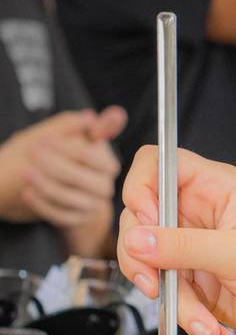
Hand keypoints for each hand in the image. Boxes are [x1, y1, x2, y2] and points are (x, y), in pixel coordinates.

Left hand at [21, 107, 126, 255]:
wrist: (66, 186)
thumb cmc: (69, 155)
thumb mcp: (77, 136)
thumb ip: (89, 125)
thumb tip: (109, 115)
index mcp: (108, 164)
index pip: (92, 157)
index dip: (67, 148)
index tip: (45, 139)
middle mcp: (104, 186)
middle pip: (81, 179)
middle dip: (53, 165)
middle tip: (31, 152)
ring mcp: (92, 205)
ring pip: (69, 198)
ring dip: (45, 185)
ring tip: (25, 171)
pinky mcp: (77, 219)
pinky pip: (59, 215)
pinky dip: (42, 204)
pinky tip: (28, 192)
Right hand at [118, 146, 235, 334]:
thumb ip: (182, 246)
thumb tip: (135, 239)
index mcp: (216, 188)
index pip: (157, 164)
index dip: (140, 190)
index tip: (146, 224)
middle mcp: (203, 215)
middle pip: (141, 222)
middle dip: (144, 260)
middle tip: (157, 284)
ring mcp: (200, 250)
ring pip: (153, 268)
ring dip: (174, 303)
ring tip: (204, 321)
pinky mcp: (202, 284)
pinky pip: (174, 299)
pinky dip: (189, 320)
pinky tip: (217, 331)